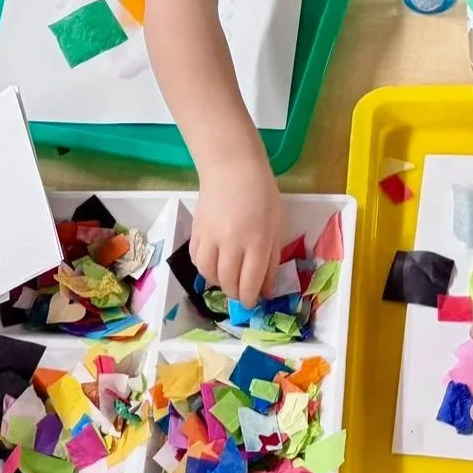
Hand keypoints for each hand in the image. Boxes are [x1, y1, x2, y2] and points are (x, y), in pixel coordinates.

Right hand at [191, 158, 285, 304]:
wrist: (232, 169)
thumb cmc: (262, 195)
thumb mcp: (277, 227)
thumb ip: (271, 259)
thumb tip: (265, 289)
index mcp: (256, 241)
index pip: (250, 281)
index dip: (250, 298)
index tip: (253, 303)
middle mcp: (231, 242)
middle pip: (228, 282)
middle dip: (235, 294)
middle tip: (241, 294)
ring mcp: (210, 237)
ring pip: (208, 274)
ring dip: (218, 283)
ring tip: (227, 280)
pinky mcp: (196, 231)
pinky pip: (196, 259)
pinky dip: (204, 269)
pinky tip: (213, 266)